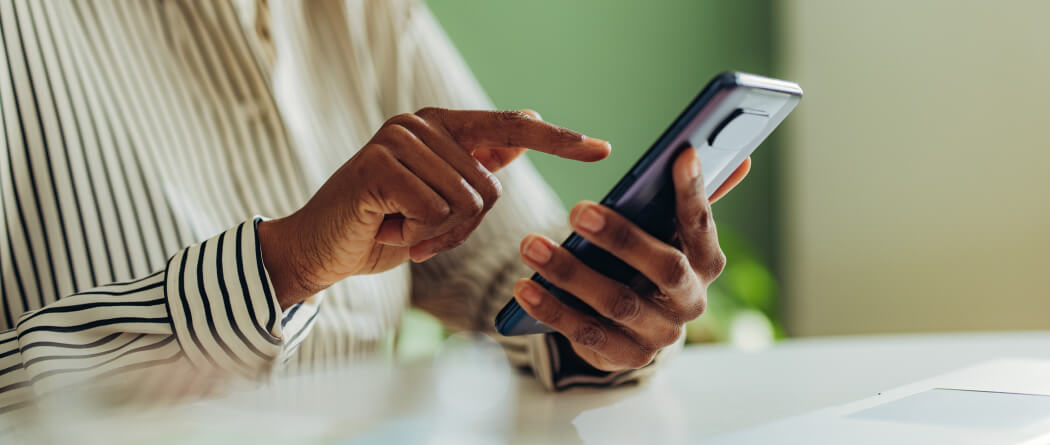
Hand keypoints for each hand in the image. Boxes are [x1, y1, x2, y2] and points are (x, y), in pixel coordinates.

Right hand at [259, 108, 610, 308]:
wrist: (321, 250)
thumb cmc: (383, 226)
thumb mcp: (439, 198)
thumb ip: (476, 165)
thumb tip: (525, 129)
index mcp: (441, 127)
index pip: (510, 129)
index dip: (559, 141)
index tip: (601, 148)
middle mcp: (420, 124)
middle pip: (488, 188)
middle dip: (461, 228)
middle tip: (420, 232)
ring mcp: (397, 139)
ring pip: (464, 203)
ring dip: (437, 235)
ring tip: (400, 228)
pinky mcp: (377, 164)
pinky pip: (433, 211)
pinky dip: (417, 236)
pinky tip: (387, 228)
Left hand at [512, 148, 749, 370]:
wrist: (633, 330)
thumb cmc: (647, 263)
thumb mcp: (666, 232)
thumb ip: (693, 197)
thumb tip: (740, 157)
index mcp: (706, 263)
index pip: (702, 225)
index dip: (695, 192)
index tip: (681, 155)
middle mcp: (690, 300)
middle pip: (664, 268)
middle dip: (621, 237)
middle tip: (578, 209)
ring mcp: (659, 334)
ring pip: (617, 302)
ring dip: (570, 272)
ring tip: (531, 245)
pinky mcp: (625, 357)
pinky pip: (586, 334)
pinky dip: (553, 310)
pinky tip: (525, 287)